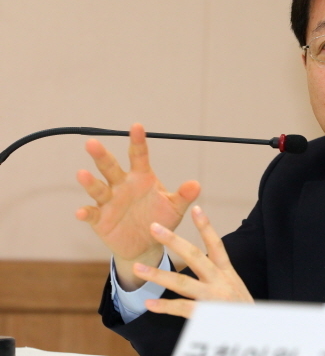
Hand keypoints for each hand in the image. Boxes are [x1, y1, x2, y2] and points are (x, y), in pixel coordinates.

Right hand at [75, 123, 200, 288]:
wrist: (147, 245)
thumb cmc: (161, 219)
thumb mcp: (175, 207)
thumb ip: (183, 196)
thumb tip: (196, 185)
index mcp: (142, 178)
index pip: (139, 156)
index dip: (138, 141)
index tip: (137, 126)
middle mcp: (123, 185)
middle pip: (111, 167)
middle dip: (102, 156)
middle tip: (92, 142)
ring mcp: (110, 201)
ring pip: (98, 188)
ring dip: (90, 182)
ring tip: (82, 173)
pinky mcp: (101, 219)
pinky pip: (92, 214)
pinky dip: (86, 213)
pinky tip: (81, 212)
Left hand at [133, 206, 252, 318]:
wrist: (255, 332)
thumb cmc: (242, 311)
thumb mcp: (235, 288)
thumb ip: (219, 276)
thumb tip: (201, 263)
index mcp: (227, 272)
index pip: (216, 245)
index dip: (206, 226)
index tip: (196, 208)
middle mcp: (220, 281)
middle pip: (194, 256)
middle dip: (173, 241)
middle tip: (154, 227)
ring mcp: (213, 297)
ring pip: (182, 283)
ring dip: (158, 275)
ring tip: (138, 268)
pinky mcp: (207, 316)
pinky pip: (182, 308)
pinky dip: (165, 306)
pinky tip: (149, 304)